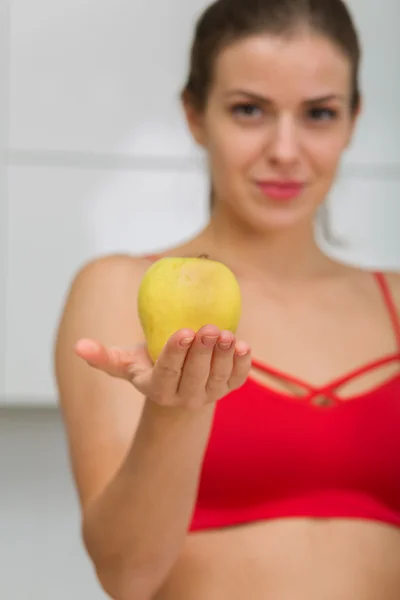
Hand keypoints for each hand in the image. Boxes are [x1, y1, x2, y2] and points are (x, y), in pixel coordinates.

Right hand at [74, 325, 250, 409]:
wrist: (178, 383)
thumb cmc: (148, 365)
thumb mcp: (126, 363)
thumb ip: (104, 357)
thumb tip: (79, 346)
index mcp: (157, 388)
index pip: (167, 372)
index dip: (176, 354)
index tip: (184, 331)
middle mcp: (184, 396)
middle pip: (195, 376)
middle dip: (203, 352)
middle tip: (209, 328)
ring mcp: (208, 395)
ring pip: (218, 379)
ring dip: (224, 357)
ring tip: (227, 334)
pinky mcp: (227, 388)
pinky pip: (237, 379)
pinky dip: (242, 365)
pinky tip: (244, 346)